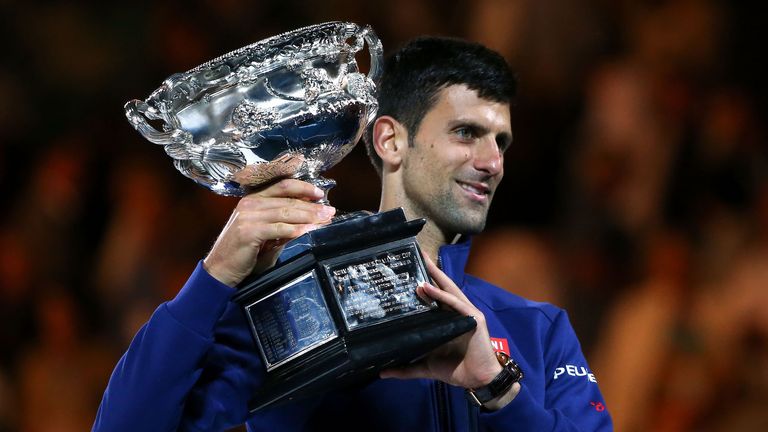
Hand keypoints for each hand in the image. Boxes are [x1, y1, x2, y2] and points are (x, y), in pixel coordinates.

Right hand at [203, 179, 335, 286]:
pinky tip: (308, 231)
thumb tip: (310, 219)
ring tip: (324, 220)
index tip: (321, 194)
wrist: (220, 270)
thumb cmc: (244, 253)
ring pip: (285, 212)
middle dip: (312, 205)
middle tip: (330, 210)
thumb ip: (284, 225)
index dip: (303, 188)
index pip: (282, 185)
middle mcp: (250, 203)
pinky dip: (295, 230)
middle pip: (287, 199)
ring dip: (308, 216)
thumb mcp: (267, 235)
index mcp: (253, 199)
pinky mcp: (248, 231)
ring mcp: (247, 216)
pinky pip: (278, 229)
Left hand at [380, 254, 519, 407]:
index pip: (434, 297)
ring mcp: (466, 313)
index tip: (410, 270)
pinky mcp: (474, 319)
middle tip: (416, 253)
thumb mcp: (425, 366)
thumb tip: (382, 372)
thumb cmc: (455, 370)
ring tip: (422, 261)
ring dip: (436, 275)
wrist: (477, 380)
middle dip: (430, 270)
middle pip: (442, 287)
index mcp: (447, 320)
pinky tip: (427, 287)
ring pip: (449, 290)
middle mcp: (456, 313)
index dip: (424, 282)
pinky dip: (442, 294)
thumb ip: (405, 368)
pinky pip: (456, 304)